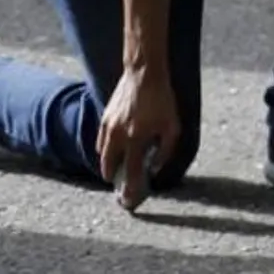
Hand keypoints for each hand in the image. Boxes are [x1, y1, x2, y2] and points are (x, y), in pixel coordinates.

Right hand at [97, 66, 179, 210]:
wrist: (143, 73)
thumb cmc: (161, 100)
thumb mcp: (172, 127)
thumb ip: (165, 151)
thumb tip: (154, 168)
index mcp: (136, 139)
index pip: (129, 171)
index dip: (129, 188)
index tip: (128, 200)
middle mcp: (118, 135)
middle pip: (109, 165)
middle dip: (112, 178)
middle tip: (119, 186)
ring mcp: (108, 126)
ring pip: (102, 153)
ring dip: (107, 164)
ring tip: (114, 171)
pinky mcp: (105, 117)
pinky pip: (100, 140)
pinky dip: (103, 150)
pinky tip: (110, 152)